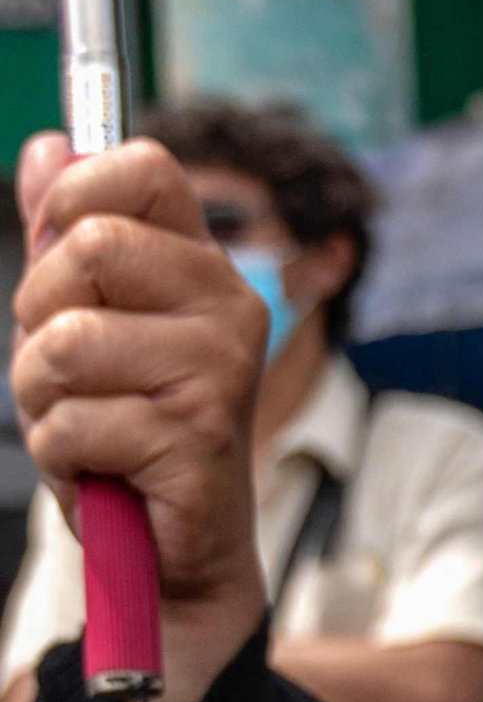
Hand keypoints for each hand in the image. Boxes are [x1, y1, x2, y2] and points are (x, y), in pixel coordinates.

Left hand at [11, 132, 269, 701]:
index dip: (74, 193)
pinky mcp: (195, 435)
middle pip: (87, 248)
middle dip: (38, 316)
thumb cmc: (131, 434)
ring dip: (40, 400)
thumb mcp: (89, 324)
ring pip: (63, 344)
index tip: (58, 245)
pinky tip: (103, 470)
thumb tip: (47, 145)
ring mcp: (217, 370)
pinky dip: (62, 456)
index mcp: (201, 267)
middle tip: (67, 370)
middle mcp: (226, 306)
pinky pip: (70, 422)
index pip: (142, 167)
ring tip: (82, 427)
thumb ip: (66, 236)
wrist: (175, 556)